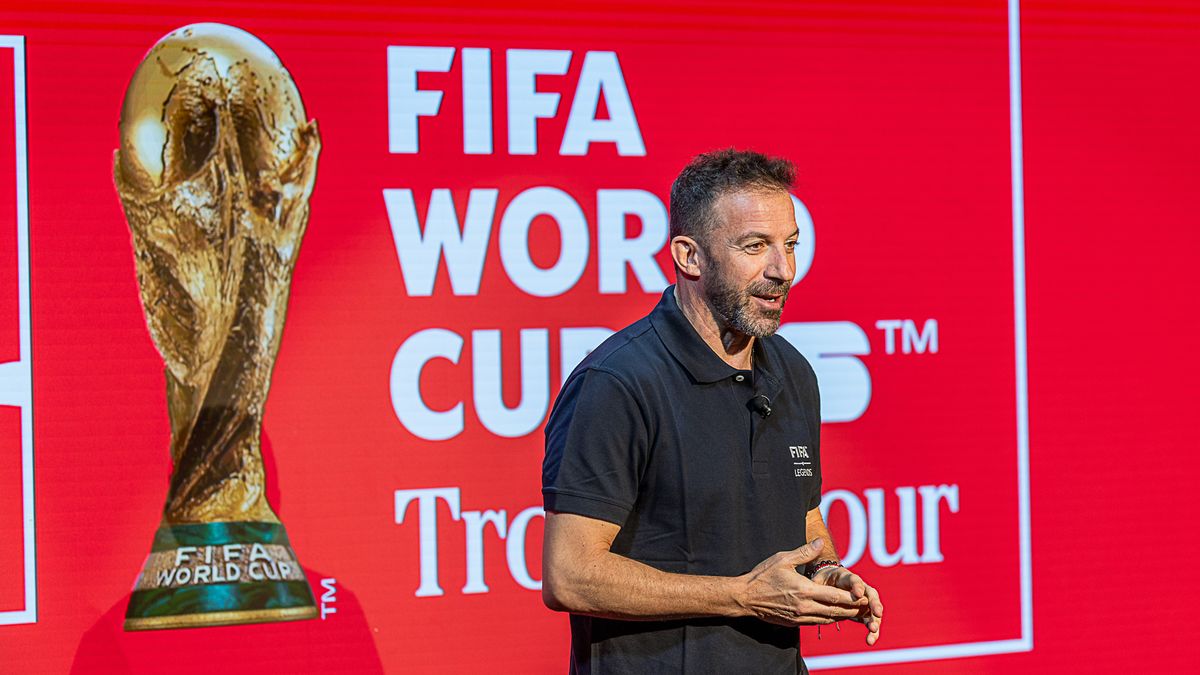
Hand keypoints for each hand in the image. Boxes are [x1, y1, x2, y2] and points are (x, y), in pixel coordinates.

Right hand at [736, 540, 868, 626]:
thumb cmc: (763, 576)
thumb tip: (820, 542)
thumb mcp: (783, 559)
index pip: (835, 596)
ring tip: (857, 611)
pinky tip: (835, 614)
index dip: (852, 597)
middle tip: (867, 606)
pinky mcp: (795, 623)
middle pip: (836, 611)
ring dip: (843, 615)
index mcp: (804, 591)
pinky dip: (830, 618)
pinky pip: (818, 623)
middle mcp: (805, 607)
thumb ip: (804, 552)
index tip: (865, 594)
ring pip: (829, 619)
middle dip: (853, 609)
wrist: (745, 598)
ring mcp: (800, 617)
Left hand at [811, 565, 883, 644]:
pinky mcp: (864, 611)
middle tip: (877, 614)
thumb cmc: (822, 581)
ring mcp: (864, 600)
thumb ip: (817, 584)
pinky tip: (870, 640)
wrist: (828, 583)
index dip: (856, 586)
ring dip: (875, 620)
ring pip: (874, 609)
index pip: (854, 580)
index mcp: (847, 578)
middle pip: (871, 594)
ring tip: (872, 631)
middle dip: (874, 604)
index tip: (858, 594)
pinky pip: (870, 620)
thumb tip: (811, 585)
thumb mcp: (818, 580)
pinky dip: (872, 631)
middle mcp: (860, 588)